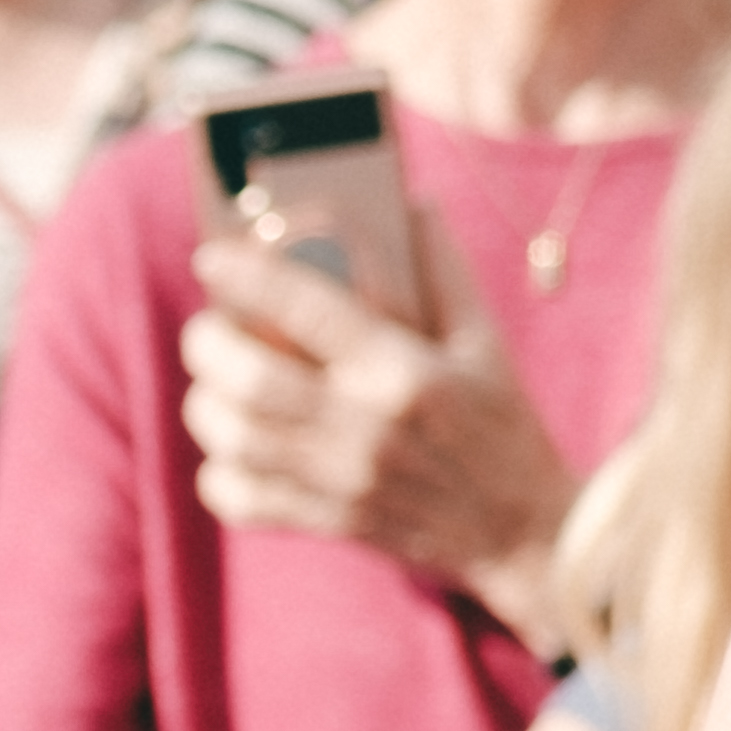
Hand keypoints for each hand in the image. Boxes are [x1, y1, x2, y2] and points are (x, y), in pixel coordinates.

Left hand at [182, 228, 575, 623]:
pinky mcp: (332, 521)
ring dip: (206, 406)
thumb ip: (443, 268)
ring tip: (216, 384)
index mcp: (406, 370)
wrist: (524, 529)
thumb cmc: (502, 423)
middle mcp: (368, 426)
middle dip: (209, 345)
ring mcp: (346, 480)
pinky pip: (243, 501)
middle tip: (208, 328)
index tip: (211, 258)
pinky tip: (233, 449)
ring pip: (235, 441)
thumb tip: (412, 200)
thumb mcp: (485, 339)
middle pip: (252, 381)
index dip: (249, 279)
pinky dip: (219, 474)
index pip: (310, 311)